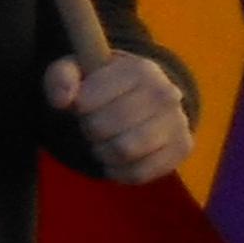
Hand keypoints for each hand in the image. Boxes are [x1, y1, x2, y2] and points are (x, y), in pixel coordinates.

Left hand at [51, 51, 192, 186]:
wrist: (142, 97)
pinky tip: (116, 157)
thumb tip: (63, 100)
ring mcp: (178, 121)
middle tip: (93, 124)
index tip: (83, 104)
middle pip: (104, 128)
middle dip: (89, 130)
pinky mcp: (182, 148)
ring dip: (102, 151)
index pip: (87, 100)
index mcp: (139, 69)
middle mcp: (166, 93)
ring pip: (124, 151)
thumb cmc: (101, 84)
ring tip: (104, 140)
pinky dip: (118, 171)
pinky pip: (139, 172)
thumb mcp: (76, 71)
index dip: (77, 108)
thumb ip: (61, 78)